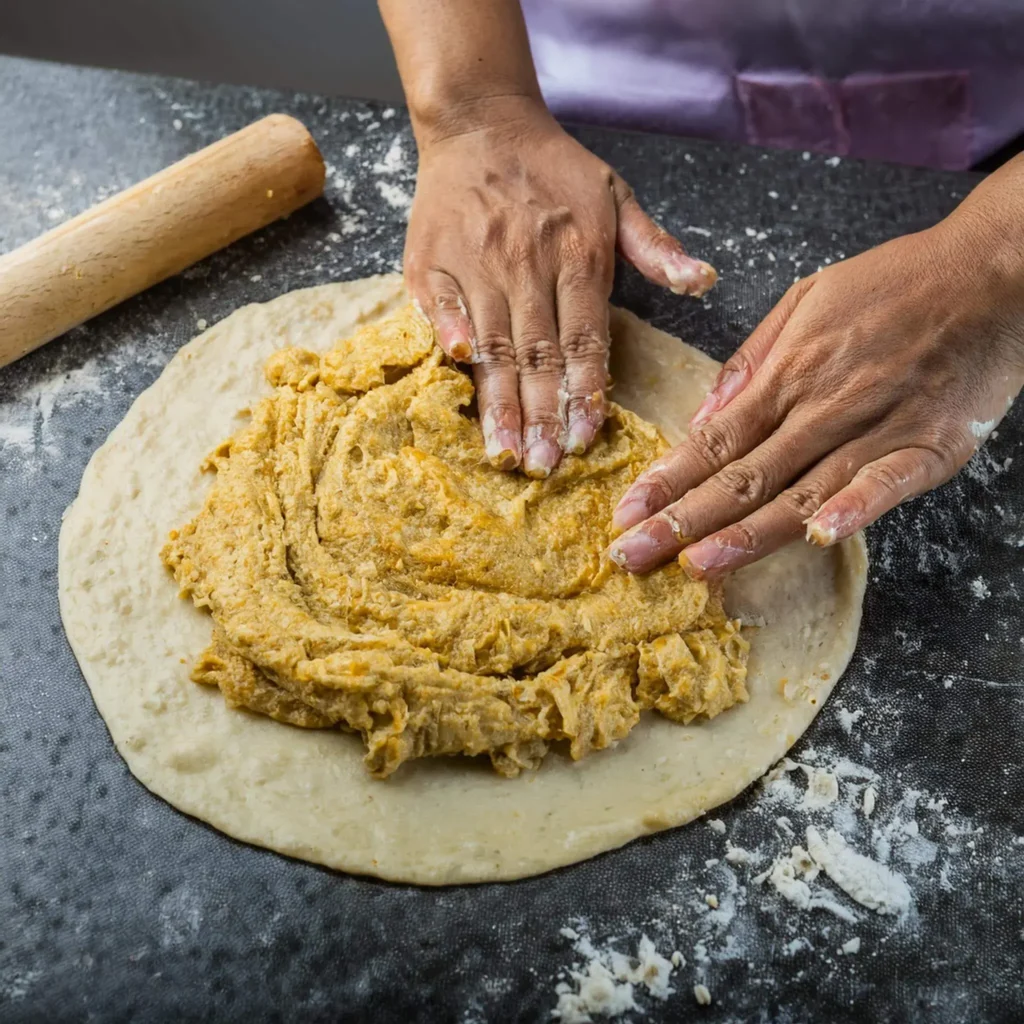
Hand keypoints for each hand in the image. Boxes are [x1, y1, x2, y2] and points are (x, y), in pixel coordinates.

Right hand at [404, 97, 715, 476]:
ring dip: (499, 400)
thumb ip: (656, 246)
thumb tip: (703, 281)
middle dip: (541, 414)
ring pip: (492, 344)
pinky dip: (451, 335)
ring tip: (505, 450)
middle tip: (543, 465)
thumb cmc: (553, 169)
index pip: (583, 340)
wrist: (481, 122)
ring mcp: (477, 261)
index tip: (584, 438)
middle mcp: (527, 263)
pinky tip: (458, 370)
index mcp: (578, 255)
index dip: (583, 392)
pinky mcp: (432, 260)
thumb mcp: (616, 196)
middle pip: (537, 353)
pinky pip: (442, 306)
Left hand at [609, 207, 1023, 576]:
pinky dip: (855, 509)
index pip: (713, 441)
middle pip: (743, 476)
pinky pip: (888, 483)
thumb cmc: (894, 284)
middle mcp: (824, 407)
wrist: (991, 270)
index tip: (627, 513)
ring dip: (745, 535)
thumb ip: (751, 361)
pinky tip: (818, 537)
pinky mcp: (931, 446)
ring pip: (800, 493)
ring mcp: (878, 428)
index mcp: (790, 374)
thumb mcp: (806, 298)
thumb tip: (701, 417)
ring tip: (695, 566)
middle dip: (682, 520)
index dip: (667, 480)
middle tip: (633, 555)